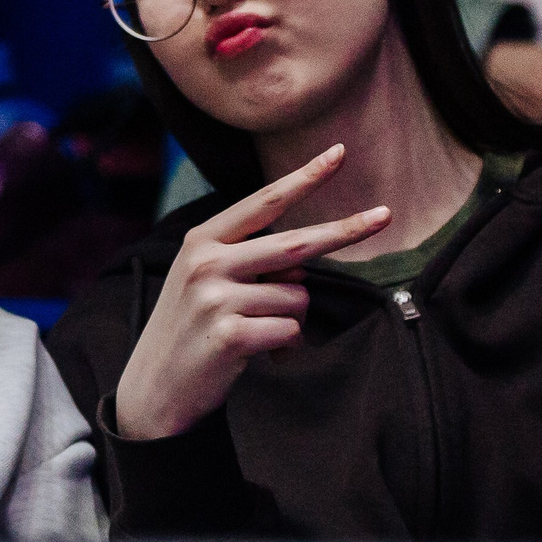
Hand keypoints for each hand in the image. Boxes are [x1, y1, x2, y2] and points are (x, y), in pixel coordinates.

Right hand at [111, 145, 393, 440]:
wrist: (155, 388)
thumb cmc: (191, 329)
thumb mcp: (205, 282)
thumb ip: (248, 263)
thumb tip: (301, 270)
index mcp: (201, 241)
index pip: (264, 203)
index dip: (304, 178)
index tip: (339, 153)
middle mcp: (206, 263)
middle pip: (296, 243)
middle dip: (345, 230)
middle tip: (386, 216)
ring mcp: (216, 298)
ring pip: (297, 298)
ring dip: (289, 320)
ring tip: (254, 333)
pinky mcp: (230, 334)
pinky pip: (291, 331)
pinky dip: (285, 346)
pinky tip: (255, 354)